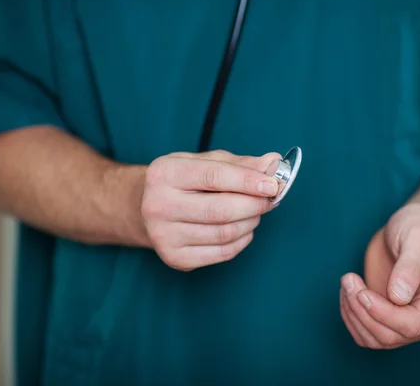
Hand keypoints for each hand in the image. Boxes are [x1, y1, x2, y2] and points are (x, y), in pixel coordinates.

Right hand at [141, 149, 281, 270]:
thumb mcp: (205, 162)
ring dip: (250, 222)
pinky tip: (243, 229)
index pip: (214, 176)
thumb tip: (273, 163)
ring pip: (225, 233)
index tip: (273, 184)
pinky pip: (222, 253)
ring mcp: (163, 235)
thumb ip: (240, 163)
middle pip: (221, 210)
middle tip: (271, 200)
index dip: (248, 181)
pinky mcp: (174, 257)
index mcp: (165, 173)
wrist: (146, 208)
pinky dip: (242, 241)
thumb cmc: (184, 181)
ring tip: (255, 212)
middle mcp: (158, 205)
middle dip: (254, 205)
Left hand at [339, 201, 419, 348]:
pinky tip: (346, 292)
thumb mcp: (418, 238)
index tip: (361, 292)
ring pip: (375, 339)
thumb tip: (399, 297)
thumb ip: (410, 266)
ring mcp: (408, 322)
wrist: (411, 228)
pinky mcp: (388, 319)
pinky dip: (350, 317)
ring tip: (347, 281)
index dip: (383, 314)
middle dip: (362, 311)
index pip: (413, 325)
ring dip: (353, 314)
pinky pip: (366, 332)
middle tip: (348, 279)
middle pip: (390, 336)